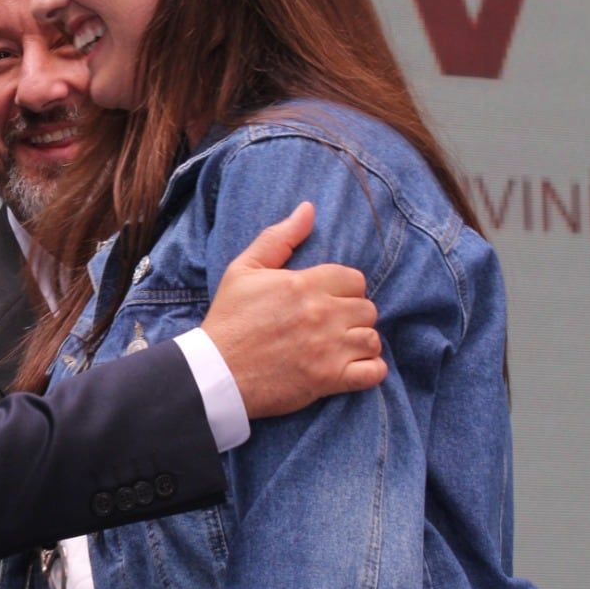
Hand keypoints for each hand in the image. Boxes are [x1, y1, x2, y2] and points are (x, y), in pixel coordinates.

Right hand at [201, 202, 384, 418]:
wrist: (216, 373)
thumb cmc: (229, 320)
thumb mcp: (243, 270)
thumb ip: (278, 238)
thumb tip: (308, 209)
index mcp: (304, 284)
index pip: (354, 279)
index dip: (343, 289)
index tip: (326, 299)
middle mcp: (322, 314)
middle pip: (367, 308)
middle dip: (352, 315)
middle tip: (331, 324)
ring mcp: (329, 349)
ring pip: (372, 339)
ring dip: (360, 342)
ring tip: (341, 346)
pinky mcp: (330, 379)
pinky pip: (374, 372)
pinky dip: (370, 370)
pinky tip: (353, 367)